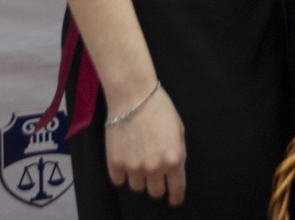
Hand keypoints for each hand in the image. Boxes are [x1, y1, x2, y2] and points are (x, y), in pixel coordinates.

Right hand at [105, 86, 185, 204]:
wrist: (133, 95)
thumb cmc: (159, 108)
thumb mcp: (178, 129)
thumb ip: (177, 152)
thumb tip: (173, 169)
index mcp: (174, 159)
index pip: (176, 189)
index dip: (175, 196)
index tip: (174, 199)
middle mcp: (154, 167)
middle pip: (155, 192)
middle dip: (156, 183)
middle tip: (153, 169)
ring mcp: (133, 167)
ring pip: (137, 187)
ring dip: (139, 176)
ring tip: (138, 156)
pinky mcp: (115, 164)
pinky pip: (119, 180)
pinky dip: (122, 172)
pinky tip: (125, 156)